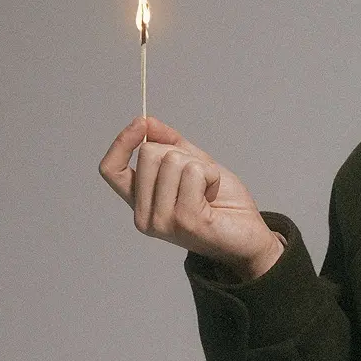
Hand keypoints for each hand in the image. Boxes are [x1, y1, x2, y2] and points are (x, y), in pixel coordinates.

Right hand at [98, 116, 283, 278]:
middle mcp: (145, 217)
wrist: (250, 238)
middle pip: (149, 154)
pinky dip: (211, 176)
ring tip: (208, 190)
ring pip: (172, 160)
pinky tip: (213, 196)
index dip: (122, 142)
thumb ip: (169, 144)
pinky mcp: (185, 221)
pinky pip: (194, 173)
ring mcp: (163, 221)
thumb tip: (148, 122)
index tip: (140, 123)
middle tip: (198, 179)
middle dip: (179, 154)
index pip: (111, 170)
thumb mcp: (194, 165)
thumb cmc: (222, 206)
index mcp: (141, 203)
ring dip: (200, 167)